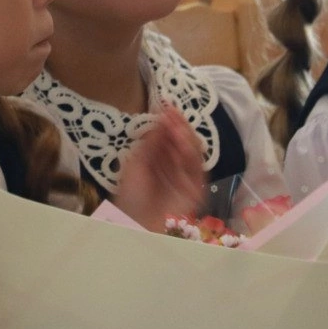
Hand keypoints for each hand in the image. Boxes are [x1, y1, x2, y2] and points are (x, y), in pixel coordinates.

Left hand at [112, 105, 206, 231]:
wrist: (135, 224)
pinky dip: (191, 153)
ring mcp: (186, 177)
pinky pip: (197, 168)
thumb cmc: (130, 196)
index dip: (167, 121)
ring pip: (192, 151)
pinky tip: (182, 142)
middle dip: (178, 125)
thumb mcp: (136, 163)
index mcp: (159, 159)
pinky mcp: (196, 189)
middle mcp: (174, 166)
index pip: (168, 136)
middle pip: (183, 141)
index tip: (165, 105)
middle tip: (172, 112)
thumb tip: (162, 119)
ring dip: (186, 136)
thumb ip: (151, 142)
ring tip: (176, 124)